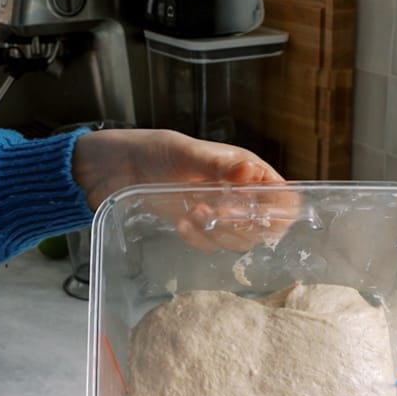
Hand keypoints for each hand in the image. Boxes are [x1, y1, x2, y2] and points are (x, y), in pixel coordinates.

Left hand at [72, 128, 296, 251]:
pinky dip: (199, 240)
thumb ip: (218, 165)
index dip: (274, 212)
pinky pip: (211, 244)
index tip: (250, 213)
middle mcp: (237, 192)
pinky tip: (181, 226)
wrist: (114, 169)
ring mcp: (218, 211)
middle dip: (242, 226)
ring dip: (219, 234)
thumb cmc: (152, 150)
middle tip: (216, 214)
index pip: (282, 198)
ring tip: (192, 216)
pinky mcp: (197, 227)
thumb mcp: (185, 153)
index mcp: (245, 169)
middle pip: (263, 225)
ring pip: (238, 240)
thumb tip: (250, 172)